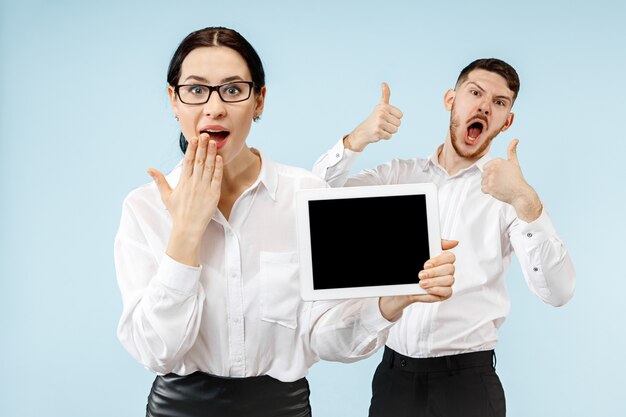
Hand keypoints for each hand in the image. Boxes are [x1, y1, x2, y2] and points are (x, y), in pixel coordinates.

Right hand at [148, 134, 222, 265]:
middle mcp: (193, 183)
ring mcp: (204, 188)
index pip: (188, 161)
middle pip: (199, 161)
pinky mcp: (213, 194)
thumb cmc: (177, 212)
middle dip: (203, 147)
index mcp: (183, 182)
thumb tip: (149, 169)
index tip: (194, 138)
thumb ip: (159, 180)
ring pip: (208, 167)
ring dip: (211, 154)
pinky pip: (217, 178)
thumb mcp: (166, 195)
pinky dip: (218, 168)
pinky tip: (219, 158)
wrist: (188, 227)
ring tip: (214, 142)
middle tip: (206, 134)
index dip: (191, 149)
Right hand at [344, 82, 402, 151]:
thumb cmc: (375, 118)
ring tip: (381, 129)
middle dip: (392, 126)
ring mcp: (379, 123)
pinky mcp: (377, 132)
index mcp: (384, 107)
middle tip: (383, 124)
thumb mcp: (381, 106)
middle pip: (399, 123)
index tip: (386, 117)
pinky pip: (389, 136)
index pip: (400, 115)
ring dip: (389, 131)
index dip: (395, 118)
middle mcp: (381, 113)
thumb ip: (385, 95)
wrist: (363, 131)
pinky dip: (385, 137)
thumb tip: (384, 82)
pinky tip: (378, 134)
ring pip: (395, 130)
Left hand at [379, 239, 457, 320]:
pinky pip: (447, 292)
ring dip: (433, 282)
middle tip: (421, 275)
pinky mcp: (444, 294)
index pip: (450, 257)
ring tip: (421, 283)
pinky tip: (426, 290)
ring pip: (449, 280)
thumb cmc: (411, 271)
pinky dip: (435, 291)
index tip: (426, 264)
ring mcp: (446, 282)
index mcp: (441, 260)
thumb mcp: (419, 255)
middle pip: (450, 268)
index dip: (438, 260)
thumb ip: (434, 245)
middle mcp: (445, 271)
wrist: (402, 288)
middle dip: (434, 272)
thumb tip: (453, 242)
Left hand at [481, 139, 541, 221]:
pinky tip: (497, 190)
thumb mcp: (514, 163)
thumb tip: (515, 139)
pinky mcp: (489, 187)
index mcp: (497, 161)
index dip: (493, 173)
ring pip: (483, 182)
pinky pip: (483, 189)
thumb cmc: (517, 178)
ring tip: (500, 186)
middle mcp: (493, 168)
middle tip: (502, 181)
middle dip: (490, 179)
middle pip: (483, 174)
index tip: (502, 175)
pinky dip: (489, 191)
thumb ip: (512, 151)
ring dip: (489, 185)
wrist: (520, 193)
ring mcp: (490, 178)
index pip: (486, 167)